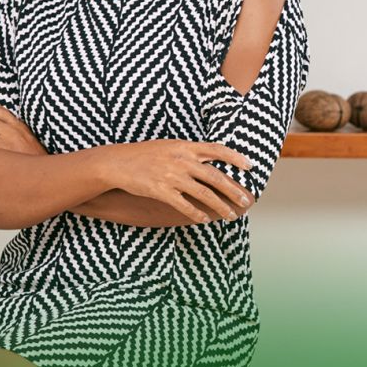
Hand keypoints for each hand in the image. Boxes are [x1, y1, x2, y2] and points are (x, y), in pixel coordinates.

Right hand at [106, 140, 254, 222]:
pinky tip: (205, 220)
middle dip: (234, 190)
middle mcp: (182, 160)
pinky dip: (197, 214)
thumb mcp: (169, 146)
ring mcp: (172, 176)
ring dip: (220, 206)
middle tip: (246, 201)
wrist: (117, 163)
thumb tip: (210, 161)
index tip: (248, 167)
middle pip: (215, 176)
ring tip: (230, 216)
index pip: (217, 149)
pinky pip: (184, 205)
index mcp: (185, 146)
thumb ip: (189, 152)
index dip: (235, 157)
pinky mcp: (161, 191)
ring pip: (204, 194)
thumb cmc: (144, 154)